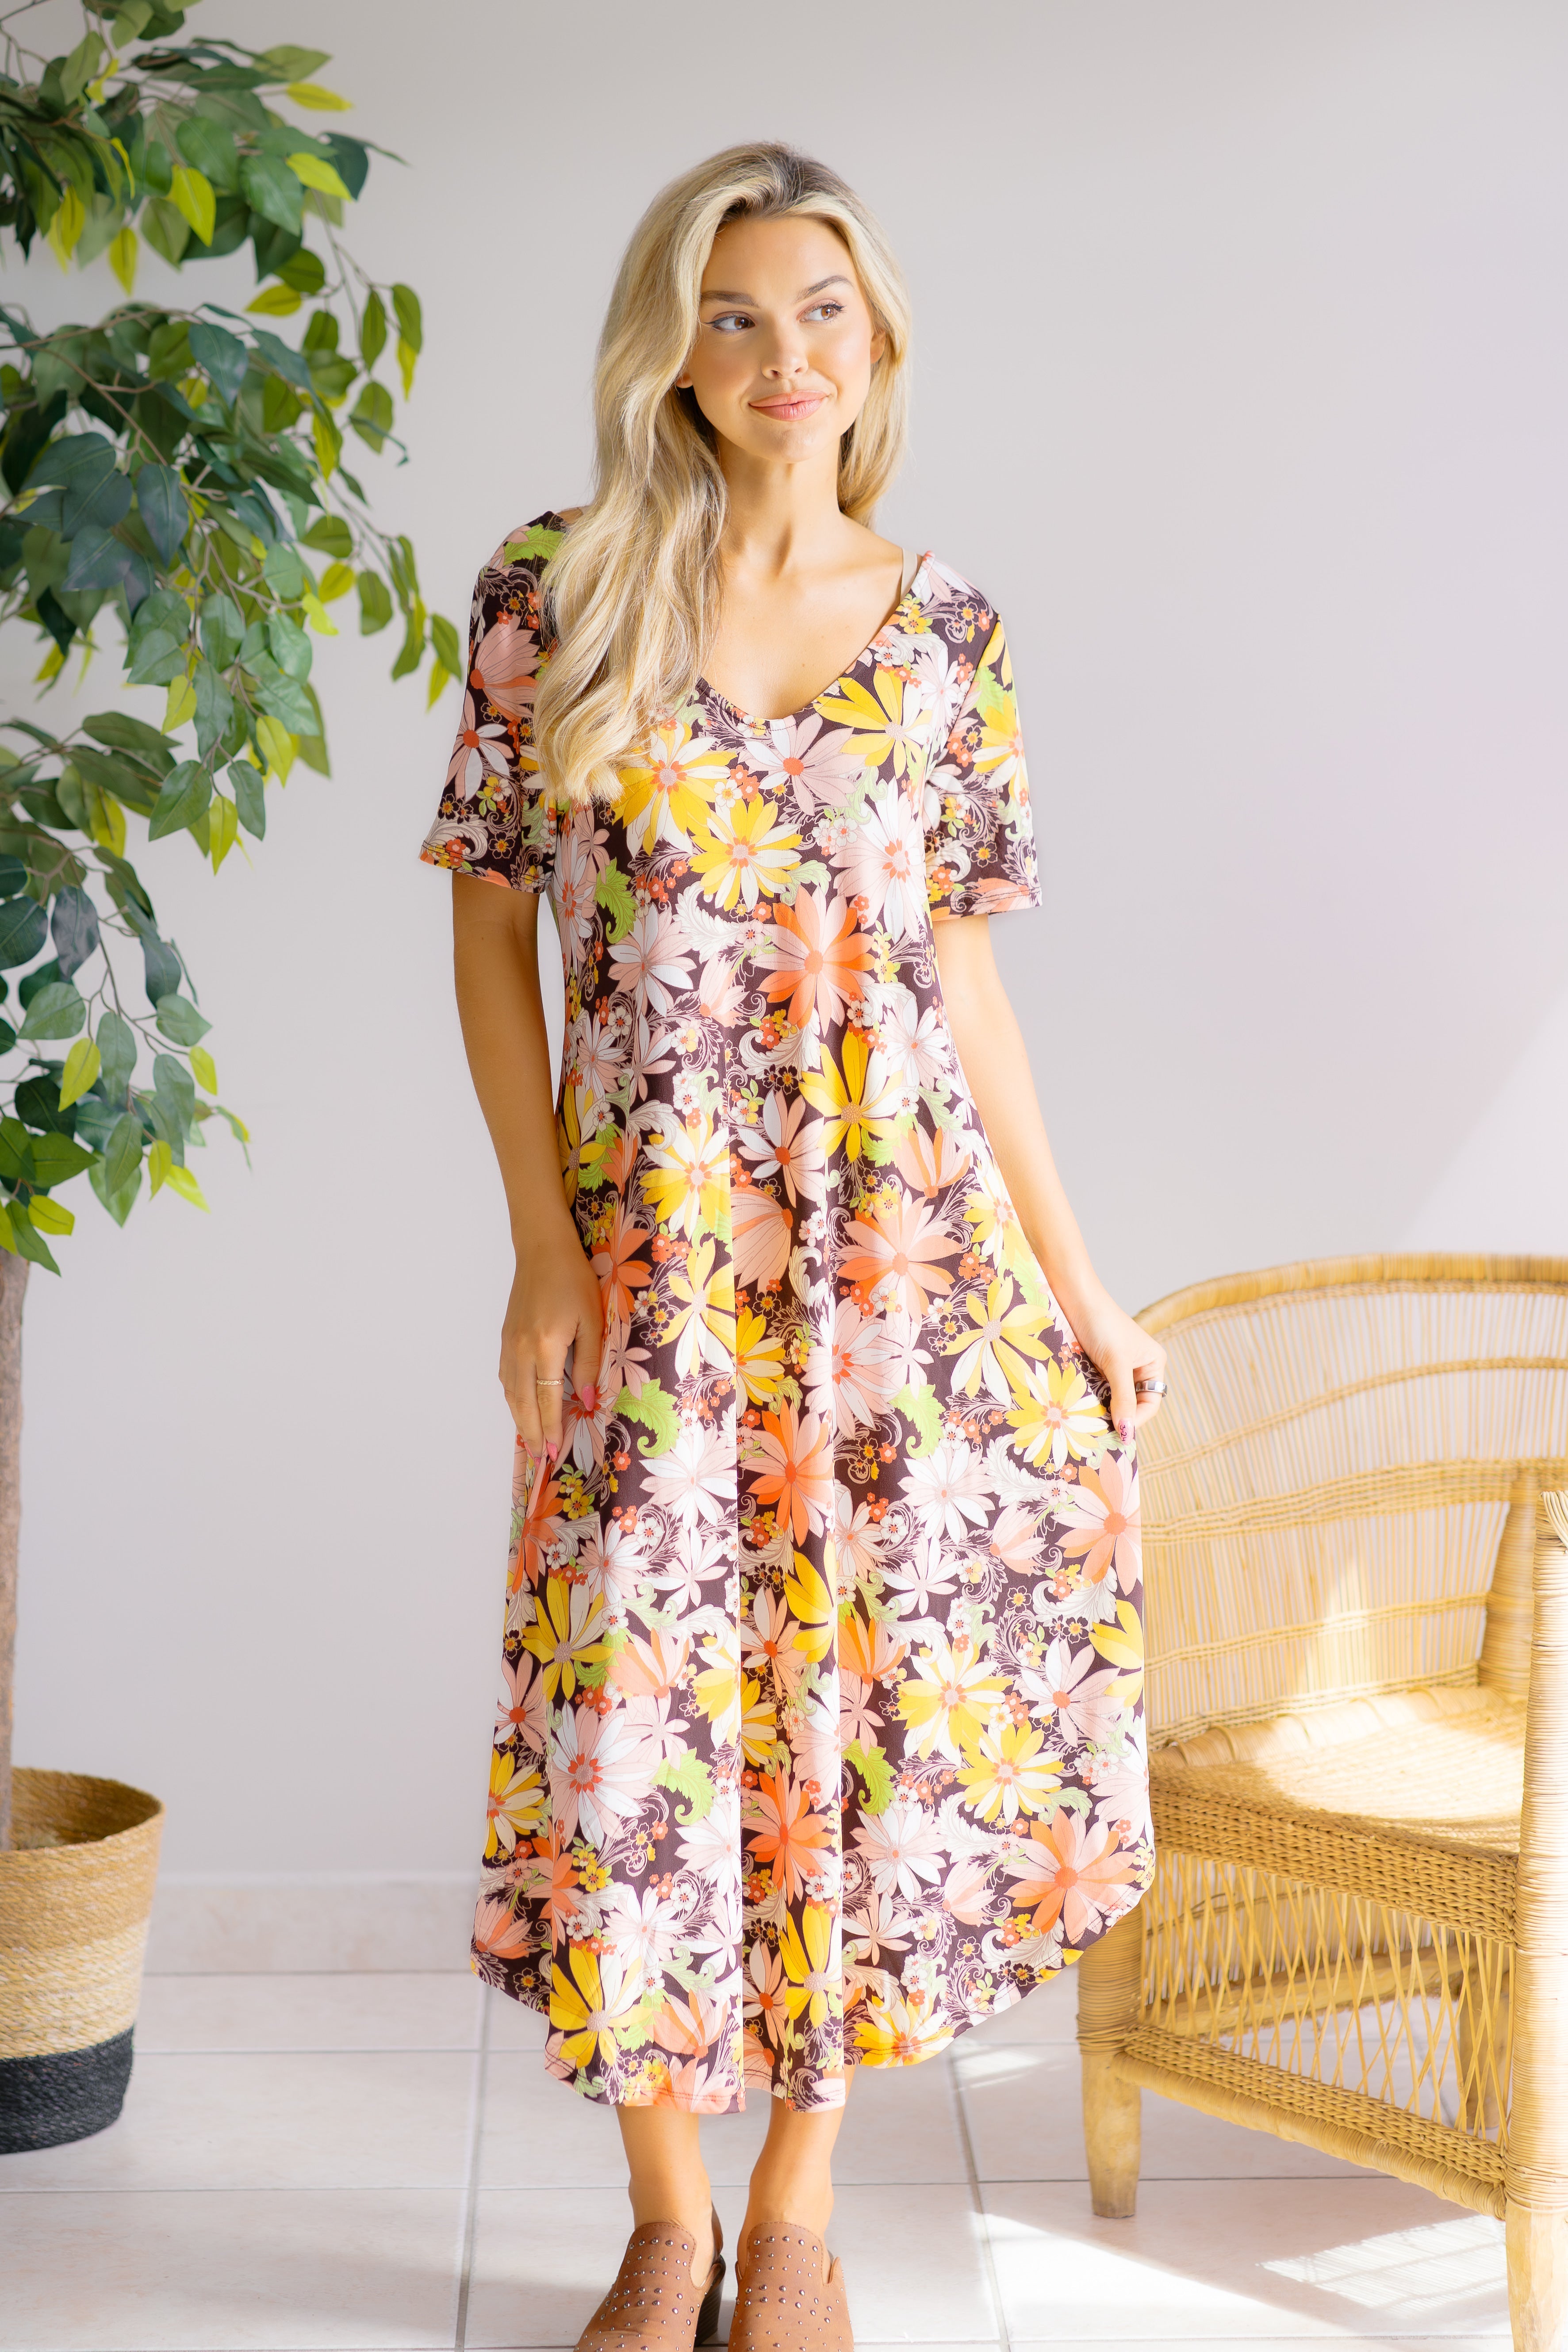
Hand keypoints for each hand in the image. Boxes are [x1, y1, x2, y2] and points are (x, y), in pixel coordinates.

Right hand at [502, 1224, 603, 1460]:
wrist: (543, 1250)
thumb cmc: (574, 1280)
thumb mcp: (592, 1321)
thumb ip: (590, 1363)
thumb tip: (589, 1401)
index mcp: (545, 1345)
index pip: (546, 1398)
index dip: (550, 1427)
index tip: (554, 1451)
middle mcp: (521, 1349)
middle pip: (522, 1402)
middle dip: (532, 1433)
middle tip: (540, 1457)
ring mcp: (509, 1343)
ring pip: (510, 1392)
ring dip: (520, 1420)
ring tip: (531, 1441)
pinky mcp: (505, 1337)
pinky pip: (506, 1377)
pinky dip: (513, 1398)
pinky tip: (521, 1408)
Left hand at [1062, 1287, 1165, 1447]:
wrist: (1074, 1296)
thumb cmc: (1101, 1324)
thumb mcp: (1116, 1363)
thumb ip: (1123, 1398)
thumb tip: (1127, 1433)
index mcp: (1153, 1364)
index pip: (1150, 1403)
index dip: (1135, 1419)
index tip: (1117, 1433)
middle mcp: (1138, 1367)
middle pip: (1132, 1403)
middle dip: (1118, 1415)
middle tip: (1099, 1431)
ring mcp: (1116, 1367)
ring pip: (1112, 1399)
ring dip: (1102, 1408)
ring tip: (1088, 1420)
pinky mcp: (1097, 1365)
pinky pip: (1097, 1389)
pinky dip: (1090, 1398)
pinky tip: (1080, 1405)